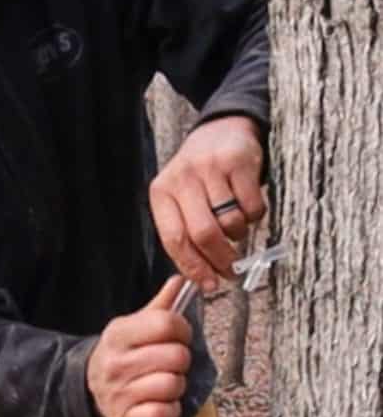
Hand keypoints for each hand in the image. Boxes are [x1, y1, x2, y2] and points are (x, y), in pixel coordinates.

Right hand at [87, 276, 191, 416]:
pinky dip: (170, 410)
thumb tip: (181, 281)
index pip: (167, 323)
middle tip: (172, 362)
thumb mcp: (135, 326)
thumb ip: (161, 305)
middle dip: (182, 359)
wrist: (90, 388)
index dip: (183, 329)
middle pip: (176, 356)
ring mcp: (120, 392)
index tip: (179, 335)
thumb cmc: (122, 354)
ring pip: (173, 384)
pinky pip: (165, 413)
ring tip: (165, 382)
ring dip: (177, 385)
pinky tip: (161, 403)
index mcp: (119, 333)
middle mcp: (117, 362)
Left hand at [149, 116, 265, 291]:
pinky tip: (247, 206)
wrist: (221, 131)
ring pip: (230, 223)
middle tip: (230, 270)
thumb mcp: (181, 199)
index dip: (193, 267)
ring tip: (236, 227)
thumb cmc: (200, 176)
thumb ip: (186, 233)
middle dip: (220, 260)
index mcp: (162, 192)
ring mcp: (210, 168)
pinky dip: (254, 216)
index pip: (174, 239)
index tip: (209, 285)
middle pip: (203, 234)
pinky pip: (252, 208)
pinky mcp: (238, 162)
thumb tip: (202, 279)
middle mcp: (183, 178)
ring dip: (239, 235)